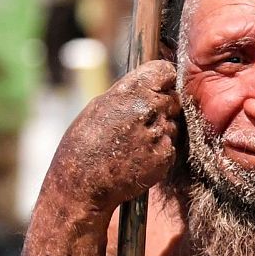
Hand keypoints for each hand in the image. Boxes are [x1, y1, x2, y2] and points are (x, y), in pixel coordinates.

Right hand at [51, 60, 180, 213]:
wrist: (81, 184)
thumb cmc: (83, 144)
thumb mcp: (99, 106)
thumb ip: (129, 94)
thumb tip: (151, 86)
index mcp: (129, 92)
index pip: (165, 71)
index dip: (165, 80)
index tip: (162, 87)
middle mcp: (148, 109)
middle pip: (173, 99)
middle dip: (163, 108)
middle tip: (142, 123)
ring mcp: (158, 134)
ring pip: (173, 125)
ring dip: (161, 132)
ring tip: (133, 144)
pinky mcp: (164, 157)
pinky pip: (170, 147)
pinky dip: (159, 152)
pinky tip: (138, 158)